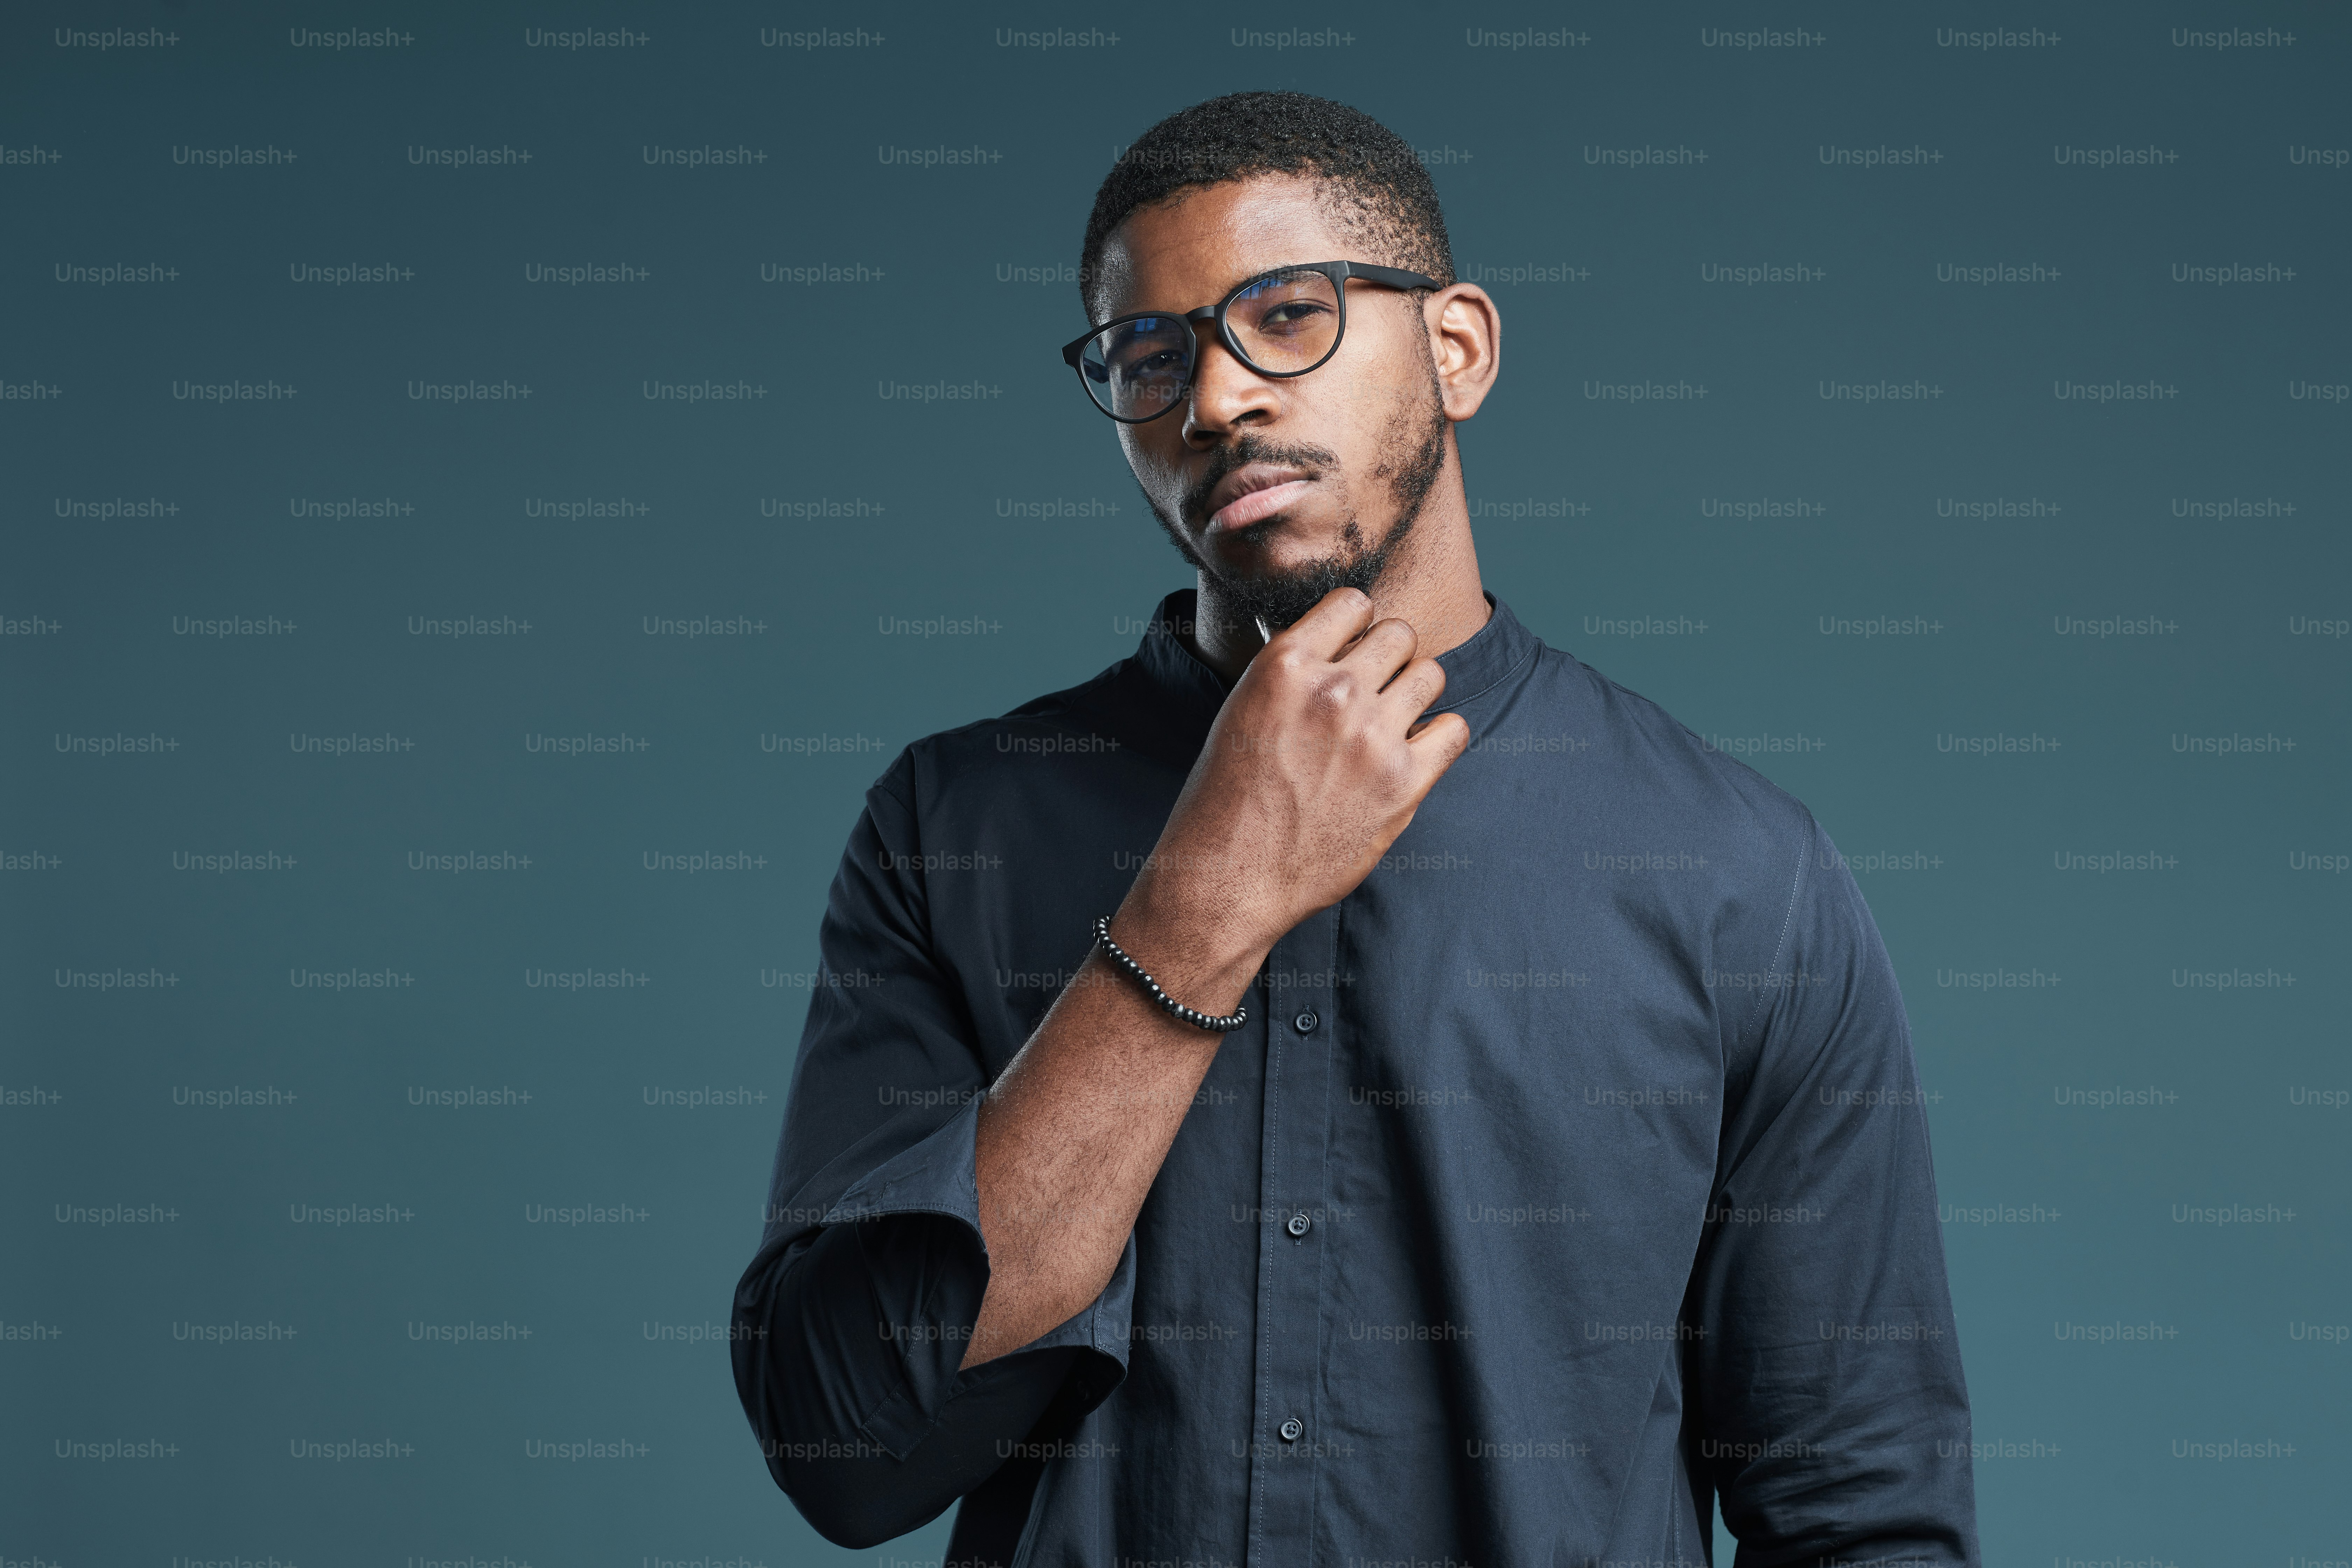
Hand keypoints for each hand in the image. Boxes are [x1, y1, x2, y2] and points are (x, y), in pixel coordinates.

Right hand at [1116, 588, 1470, 993]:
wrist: (1227, 878)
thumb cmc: (1227, 796)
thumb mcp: (1244, 708)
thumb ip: (1297, 673)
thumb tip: (1343, 644)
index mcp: (1286, 663)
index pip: (1354, 602)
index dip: (1356, 627)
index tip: (1350, 652)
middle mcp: (1334, 691)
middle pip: (1399, 634)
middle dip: (1388, 659)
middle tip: (1370, 695)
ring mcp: (1373, 736)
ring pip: (1431, 674)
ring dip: (1413, 694)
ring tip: (1389, 725)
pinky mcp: (1404, 783)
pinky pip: (1454, 729)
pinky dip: (1439, 737)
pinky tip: (1413, 754)